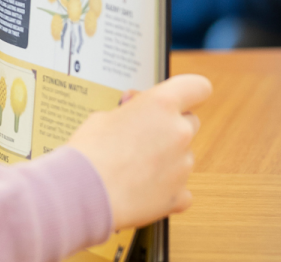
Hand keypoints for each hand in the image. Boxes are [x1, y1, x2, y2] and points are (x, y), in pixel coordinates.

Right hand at [66, 74, 211, 230]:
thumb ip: (129, 112)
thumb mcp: (102, 117)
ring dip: (166, 157)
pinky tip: (143, 187)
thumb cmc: (89, 152)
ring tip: (134, 166)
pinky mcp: (179, 194)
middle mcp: (179, 132)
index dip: (189, 91)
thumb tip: (134, 111)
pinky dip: (166, 187)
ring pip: (184, 155)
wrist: (83, 192)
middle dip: (171, 126)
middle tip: (143, 133)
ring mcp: (182, 165)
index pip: (197, 87)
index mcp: (161, 105)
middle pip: (191, 122)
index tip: (180, 97)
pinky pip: (180, 188)